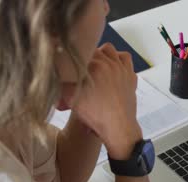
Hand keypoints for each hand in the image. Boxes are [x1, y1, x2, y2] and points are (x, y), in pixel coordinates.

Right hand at [62, 43, 141, 159]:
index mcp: (95, 64)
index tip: (72, 65)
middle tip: (83, 69)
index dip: (75, 57)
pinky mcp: (131, 77)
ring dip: (104, 55)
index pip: (81, 51)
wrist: (118, 127)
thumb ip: (62, 82)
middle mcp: (110, 62)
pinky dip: (119, 60)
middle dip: (88, 57)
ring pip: (112, 51)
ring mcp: (123, 69)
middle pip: (96, 50)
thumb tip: (56, 74)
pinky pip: (126, 60)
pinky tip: (114, 69)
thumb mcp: (71, 98)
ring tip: (98, 66)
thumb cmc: (95, 114)